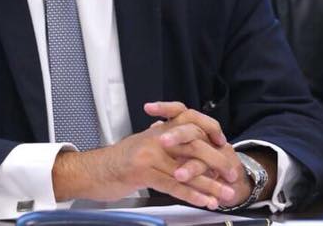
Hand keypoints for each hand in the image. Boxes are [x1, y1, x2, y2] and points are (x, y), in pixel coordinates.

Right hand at [52, 104, 239, 208]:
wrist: (91, 171)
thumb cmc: (117, 162)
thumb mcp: (142, 146)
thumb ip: (163, 145)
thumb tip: (186, 152)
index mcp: (158, 130)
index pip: (190, 120)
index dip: (210, 130)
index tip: (224, 145)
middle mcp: (156, 138)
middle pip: (194, 144)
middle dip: (217, 161)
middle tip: (231, 176)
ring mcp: (150, 153)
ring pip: (187, 168)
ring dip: (209, 184)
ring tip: (224, 195)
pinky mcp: (143, 171)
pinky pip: (173, 184)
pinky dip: (192, 194)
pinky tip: (204, 201)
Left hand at [146, 101, 270, 206]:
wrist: (231, 175)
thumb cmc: (201, 158)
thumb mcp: (185, 147)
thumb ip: (171, 135)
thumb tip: (154, 126)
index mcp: (191, 126)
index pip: (179, 111)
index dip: (164, 108)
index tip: (147, 108)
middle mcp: (204, 135)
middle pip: (192, 130)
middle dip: (177, 135)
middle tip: (163, 141)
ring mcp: (215, 151)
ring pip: (203, 157)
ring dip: (191, 168)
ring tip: (179, 176)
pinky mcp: (224, 169)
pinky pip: (214, 177)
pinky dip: (206, 187)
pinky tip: (199, 192)